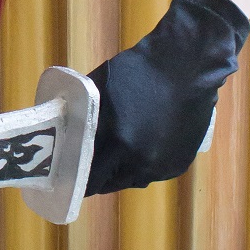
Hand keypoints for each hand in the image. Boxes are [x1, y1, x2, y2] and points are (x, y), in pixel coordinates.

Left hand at [85, 0, 249, 194]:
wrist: (186, 65)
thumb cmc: (138, 71)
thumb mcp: (99, 91)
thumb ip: (83, 116)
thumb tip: (63, 131)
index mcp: (119, 144)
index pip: (90, 180)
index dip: (77, 179)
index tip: (70, 175)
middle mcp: (142, 162)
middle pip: (110, 185)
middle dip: (98, 177)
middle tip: (90, 166)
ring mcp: (163, 164)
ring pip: (134, 180)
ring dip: (122, 173)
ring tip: (114, 157)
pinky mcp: (179, 162)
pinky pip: (154, 173)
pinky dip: (144, 165)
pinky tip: (139, 149)